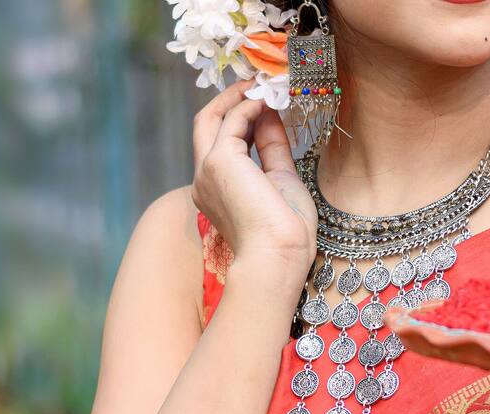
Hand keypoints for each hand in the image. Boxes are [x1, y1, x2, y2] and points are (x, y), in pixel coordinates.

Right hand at [191, 80, 316, 268]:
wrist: (279, 255)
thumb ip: (273, 150)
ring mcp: (207, 169)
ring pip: (212, 118)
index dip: (244, 120)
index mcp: (217, 191)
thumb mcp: (281, 182)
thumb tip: (271, 116)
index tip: (266, 104)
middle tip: (258, 83)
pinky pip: (232, 120)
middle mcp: (204, 180)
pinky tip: (269, 100)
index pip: (224, 144)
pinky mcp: (220, 160)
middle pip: (206, 125)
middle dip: (230, 100)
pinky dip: (250, 106)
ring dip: (240, 97)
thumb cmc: (286, 233)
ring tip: (265, 83)